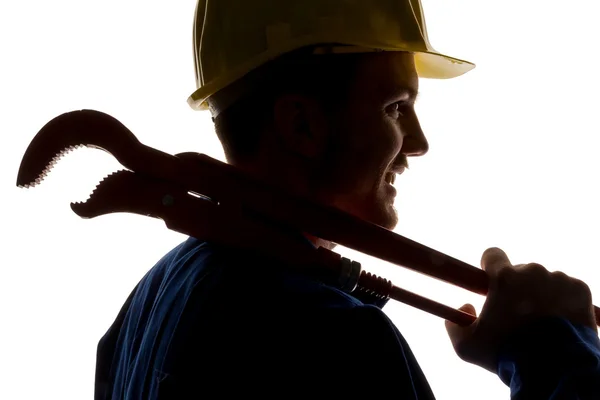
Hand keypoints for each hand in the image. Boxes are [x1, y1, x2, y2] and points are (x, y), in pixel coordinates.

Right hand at [445, 247, 595, 372]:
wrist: (556, 371)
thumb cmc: (509, 355)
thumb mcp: (467, 346)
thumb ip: (454, 324)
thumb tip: (465, 307)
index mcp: (504, 277)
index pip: (493, 254)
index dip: (490, 267)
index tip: (492, 281)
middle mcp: (532, 271)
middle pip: (521, 271)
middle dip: (518, 288)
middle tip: (519, 313)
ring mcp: (559, 279)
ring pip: (545, 281)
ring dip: (541, 295)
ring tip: (542, 323)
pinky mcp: (581, 290)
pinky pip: (567, 289)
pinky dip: (563, 302)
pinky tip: (559, 322)